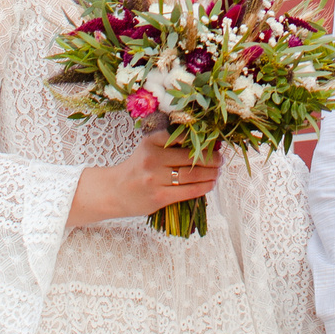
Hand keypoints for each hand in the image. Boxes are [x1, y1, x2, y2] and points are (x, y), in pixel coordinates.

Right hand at [67, 135, 219, 226]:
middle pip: (192, 157)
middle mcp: (153, 158)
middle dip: (212, 158)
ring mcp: (155, 179)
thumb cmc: (137, 168)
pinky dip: (204, 187)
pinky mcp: (159, 197)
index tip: (214, 142)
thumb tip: (206, 143)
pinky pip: (189, 191)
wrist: (115, 191)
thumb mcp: (148, 148)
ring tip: (217, 171)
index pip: (183, 136)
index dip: (203, 140)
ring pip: (193, 174)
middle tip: (220, 159)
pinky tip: (211, 184)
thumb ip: (171, 144)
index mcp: (151, 141)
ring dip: (211, 173)